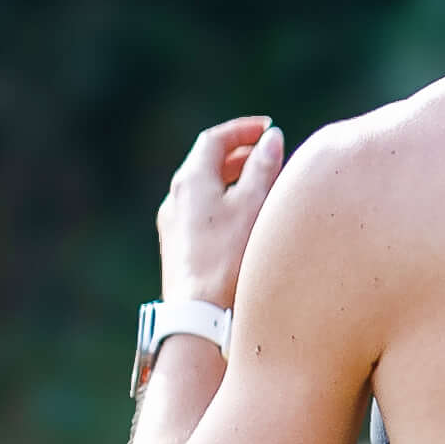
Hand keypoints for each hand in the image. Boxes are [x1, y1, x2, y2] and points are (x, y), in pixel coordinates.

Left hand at [154, 113, 287, 307]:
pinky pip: (201, 213)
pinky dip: (223, 204)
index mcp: (191, 180)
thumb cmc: (228, 257)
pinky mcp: (178, 249)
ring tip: (261, 187)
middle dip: (239, 155)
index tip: (268, 129)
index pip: (214, 140)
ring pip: (204, 190)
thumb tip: (271, 139)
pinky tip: (244, 222)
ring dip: (232, 181)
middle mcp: (175, 198)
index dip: (242, 130)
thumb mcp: (253, 204)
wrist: (199, 314)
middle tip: (268, 155)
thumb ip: (263, 167)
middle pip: (206, 163)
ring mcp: (173, 224)